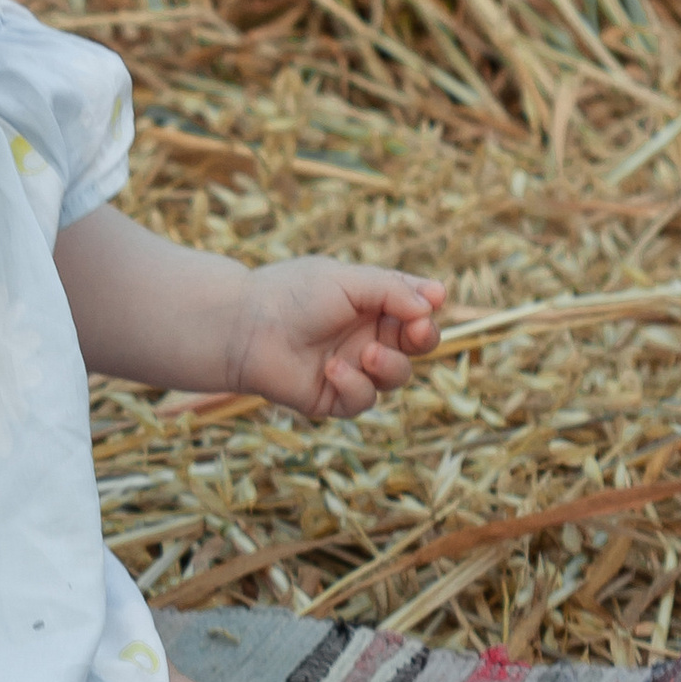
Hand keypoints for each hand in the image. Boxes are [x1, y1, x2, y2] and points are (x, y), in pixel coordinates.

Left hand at [229, 259, 443, 418]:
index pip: (415, 311)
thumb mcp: (348, 281)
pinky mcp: (331, 397)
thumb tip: (437, 300)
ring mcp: (350, 368)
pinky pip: (363, 401)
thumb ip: (393, 290)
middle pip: (416, 346)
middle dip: (423, 339)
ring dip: (390, 365)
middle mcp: (364, 336)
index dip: (426, 311)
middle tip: (416, 332)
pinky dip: (355, 386)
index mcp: (370, 304)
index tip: (428, 306)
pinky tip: (332, 369)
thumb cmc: (292, 295)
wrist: (243, 328)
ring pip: (396, 377)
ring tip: (367, 352)